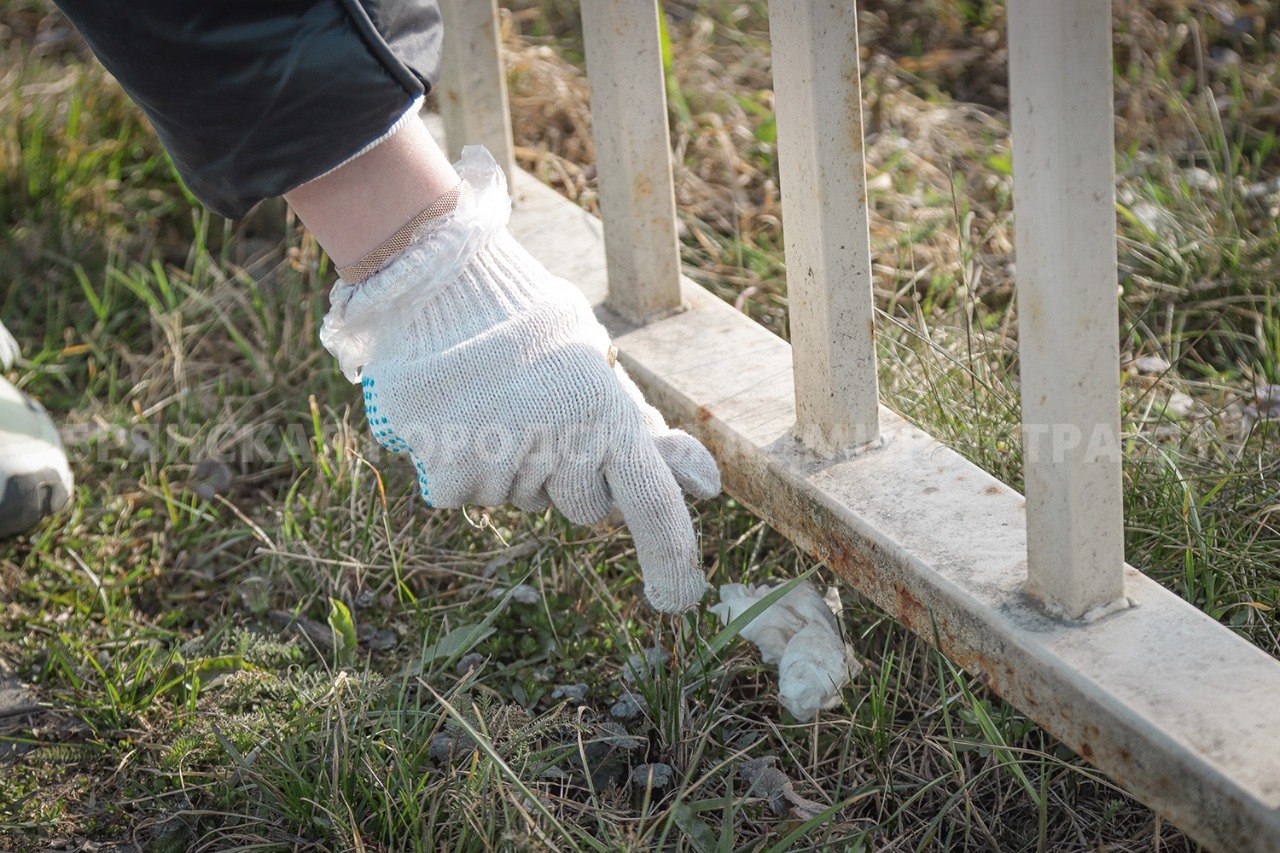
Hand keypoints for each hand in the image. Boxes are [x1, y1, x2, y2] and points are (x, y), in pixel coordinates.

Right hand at [321, 147, 720, 611]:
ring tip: (495, 405)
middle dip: (574, 477)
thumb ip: (644, 431)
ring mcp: (500, 464)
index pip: (651, 502)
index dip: (673, 557)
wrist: (439, 283)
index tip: (683, 599)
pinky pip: (470, 498)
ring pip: (524, 501)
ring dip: (516, 468)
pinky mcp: (448, 476)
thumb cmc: (532, 329)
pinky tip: (459, 420)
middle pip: (584, 507)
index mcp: (603, 412)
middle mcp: (556, 443)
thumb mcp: (597, 368)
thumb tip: (708, 487)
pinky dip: (466, 471)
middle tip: (544, 417)